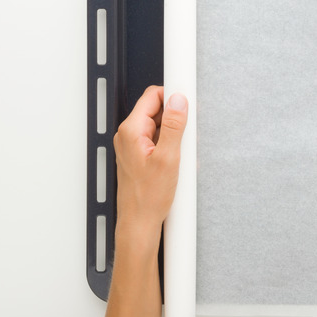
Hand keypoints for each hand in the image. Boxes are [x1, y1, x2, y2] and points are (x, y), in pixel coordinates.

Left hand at [104, 86, 187, 316]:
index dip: (172, 94)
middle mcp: (128, 136)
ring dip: (174, 134)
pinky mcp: (139, 156)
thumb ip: (174, 126)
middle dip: (176, 117)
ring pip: (158, 126)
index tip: (187, 93)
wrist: (140, 223)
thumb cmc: (149, 198)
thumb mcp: (169, 159)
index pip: (152, 96)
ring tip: (182, 154)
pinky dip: (171, 146)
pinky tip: (178, 162)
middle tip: (188, 134)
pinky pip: (158, 140)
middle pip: (156, 110)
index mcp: (131, 131)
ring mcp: (133, 146)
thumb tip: (179, 101)